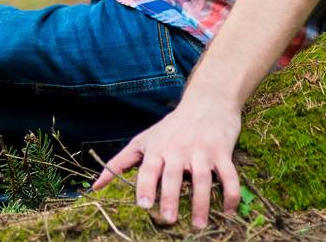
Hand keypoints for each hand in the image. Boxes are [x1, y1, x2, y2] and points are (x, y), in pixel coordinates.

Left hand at [90, 96, 241, 226]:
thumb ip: (120, 163)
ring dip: (201, 202)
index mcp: (158, 149)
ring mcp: (202, 150)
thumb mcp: (143, 141)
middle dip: (171, 197)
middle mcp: (179, 149)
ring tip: (198, 225)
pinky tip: (229, 212)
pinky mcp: (222, 152)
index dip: (145, 186)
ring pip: (202, 178)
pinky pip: (229, 175)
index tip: (143, 205)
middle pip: (174, 175)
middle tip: (168, 219)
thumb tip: (95, 187)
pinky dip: (230, 194)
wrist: (207, 102)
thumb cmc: (171, 127)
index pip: (149, 169)